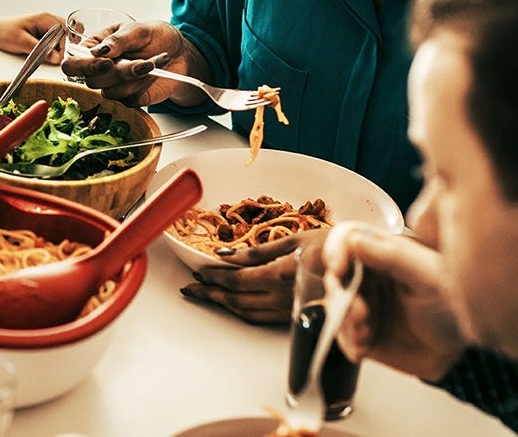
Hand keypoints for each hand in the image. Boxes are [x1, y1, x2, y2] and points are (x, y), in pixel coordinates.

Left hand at [0, 12, 63, 61]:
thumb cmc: (4, 33)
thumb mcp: (21, 42)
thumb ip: (40, 49)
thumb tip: (57, 58)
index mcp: (45, 19)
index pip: (66, 31)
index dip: (65, 46)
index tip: (58, 58)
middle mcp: (49, 21)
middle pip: (68, 34)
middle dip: (65, 47)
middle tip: (56, 59)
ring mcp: (47, 28)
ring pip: (63, 40)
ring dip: (59, 49)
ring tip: (49, 58)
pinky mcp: (43, 35)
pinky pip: (55, 43)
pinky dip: (53, 50)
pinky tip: (45, 56)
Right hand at [60, 20, 199, 107]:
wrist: (179, 53)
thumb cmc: (156, 36)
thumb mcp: (139, 29)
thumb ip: (119, 39)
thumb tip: (98, 51)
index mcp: (94, 49)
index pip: (72, 64)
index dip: (83, 67)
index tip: (105, 62)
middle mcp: (100, 70)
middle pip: (91, 81)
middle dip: (119, 72)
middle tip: (140, 61)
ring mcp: (114, 86)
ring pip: (111, 92)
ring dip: (135, 77)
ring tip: (154, 62)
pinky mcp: (129, 98)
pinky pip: (128, 100)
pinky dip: (144, 85)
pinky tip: (155, 72)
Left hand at [181, 228, 322, 323]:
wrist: (367, 267)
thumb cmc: (333, 247)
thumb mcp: (294, 240)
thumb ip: (258, 251)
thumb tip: (226, 255)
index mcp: (281, 275)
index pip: (237, 280)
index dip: (214, 278)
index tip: (198, 272)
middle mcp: (284, 297)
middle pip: (237, 300)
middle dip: (211, 294)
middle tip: (191, 288)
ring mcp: (290, 310)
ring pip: (247, 313)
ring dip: (223, 305)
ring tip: (206, 295)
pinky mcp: (296, 316)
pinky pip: (262, 318)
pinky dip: (242, 311)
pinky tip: (233, 304)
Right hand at [323, 223, 465, 380]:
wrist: (465, 351)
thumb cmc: (455, 304)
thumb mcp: (430, 275)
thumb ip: (394, 256)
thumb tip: (356, 240)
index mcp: (383, 254)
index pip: (347, 240)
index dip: (336, 251)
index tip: (339, 269)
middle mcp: (369, 277)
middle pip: (336, 276)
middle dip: (341, 295)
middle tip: (359, 311)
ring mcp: (364, 306)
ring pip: (336, 307)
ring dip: (345, 321)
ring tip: (365, 333)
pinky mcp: (363, 333)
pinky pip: (343, 336)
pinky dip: (348, 342)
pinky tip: (362, 348)